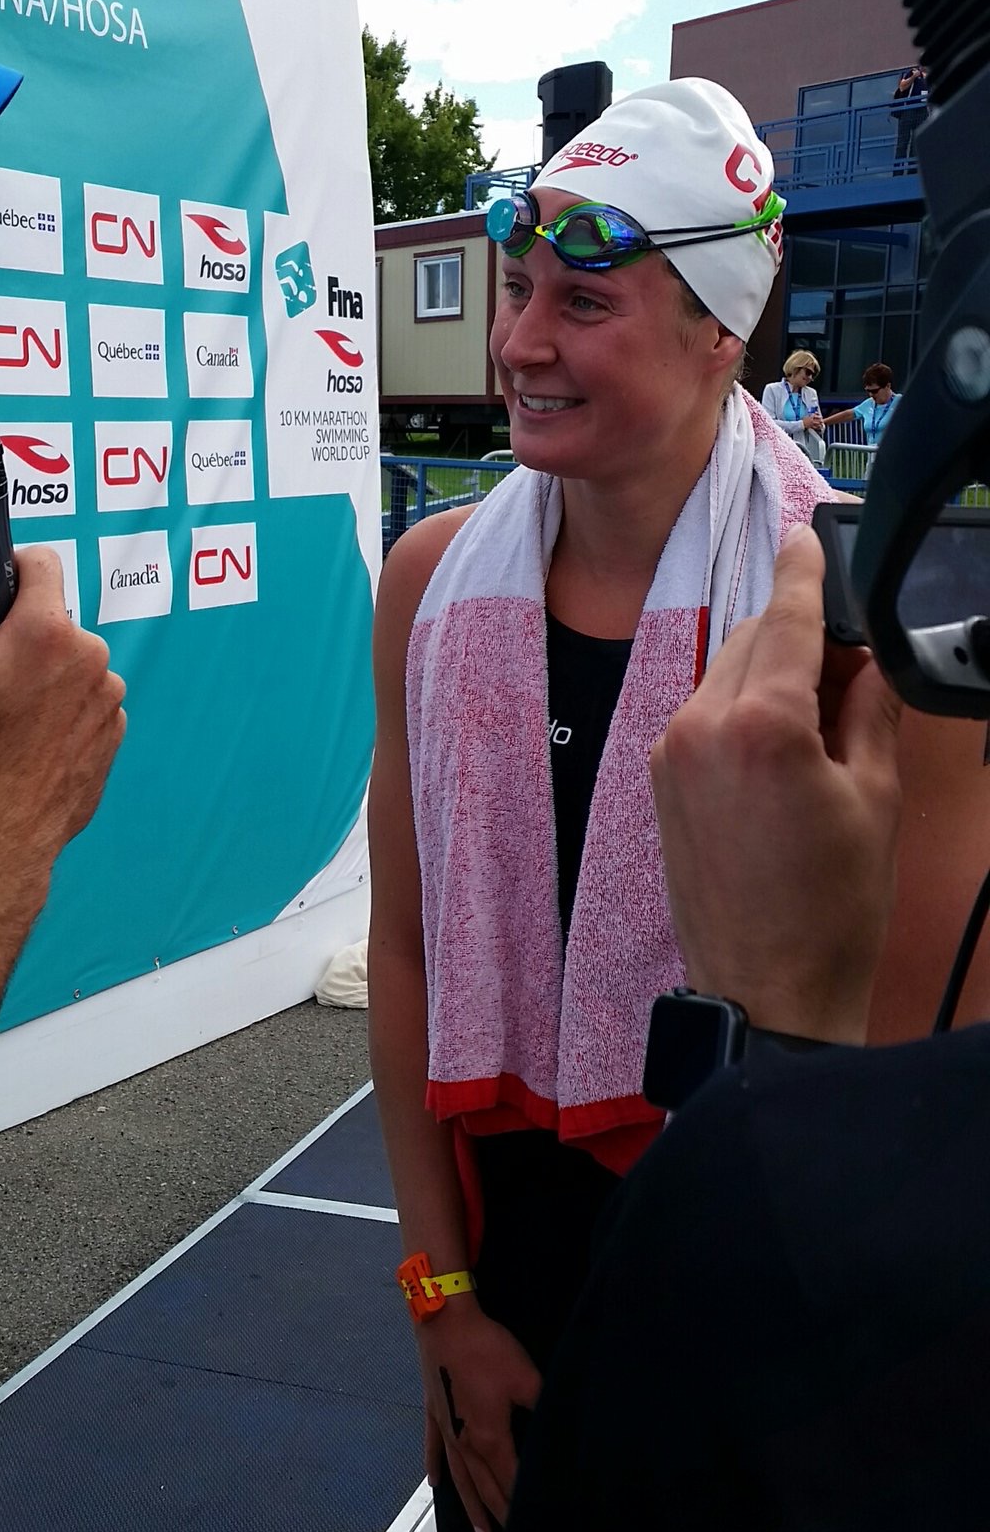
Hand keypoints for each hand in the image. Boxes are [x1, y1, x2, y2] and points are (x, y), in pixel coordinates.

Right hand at [0, 541, 125, 868]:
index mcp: (46, 632)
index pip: (43, 562)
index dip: (11, 572)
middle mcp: (91, 658)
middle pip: (54, 618)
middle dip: (21, 636)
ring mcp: (108, 697)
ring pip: (71, 661)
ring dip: (45, 676)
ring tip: (6, 718)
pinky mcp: (114, 731)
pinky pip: (86, 699)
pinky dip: (62, 710)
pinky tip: (30, 740)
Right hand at [417, 1298, 541, 1531]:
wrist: (444, 1322)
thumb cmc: (487, 1350)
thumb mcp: (526, 1377)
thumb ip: (543, 1406)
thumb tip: (558, 1429)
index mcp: (489, 1438)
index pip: (510, 1480)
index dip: (522, 1502)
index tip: (534, 1523)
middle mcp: (465, 1442)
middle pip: (484, 1486)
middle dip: (498, 1513)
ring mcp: (445, 1429)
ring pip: (459, 1477)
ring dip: (470, 1505)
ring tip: (479, 1531)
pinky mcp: (433, 1411)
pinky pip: (433, 1448)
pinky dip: (435, 1468)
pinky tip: (436, 1484)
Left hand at [649, 524, 902, 1043]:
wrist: (765, 994)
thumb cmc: (828, 911)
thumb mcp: (873, 797)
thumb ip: (868, 709)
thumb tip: (869, 658)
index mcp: (763, 723)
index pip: (787, 615)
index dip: (804, 569)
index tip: (808, 536)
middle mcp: (701, 725)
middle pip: (756, 637)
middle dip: (801, 635)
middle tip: (854, 671)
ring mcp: (671, 752)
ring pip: (726, 671)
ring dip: (770, 673)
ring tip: (821, 726)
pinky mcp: (658, 778)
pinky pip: (702, 712)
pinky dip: (740, 708)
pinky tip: (779, 750)